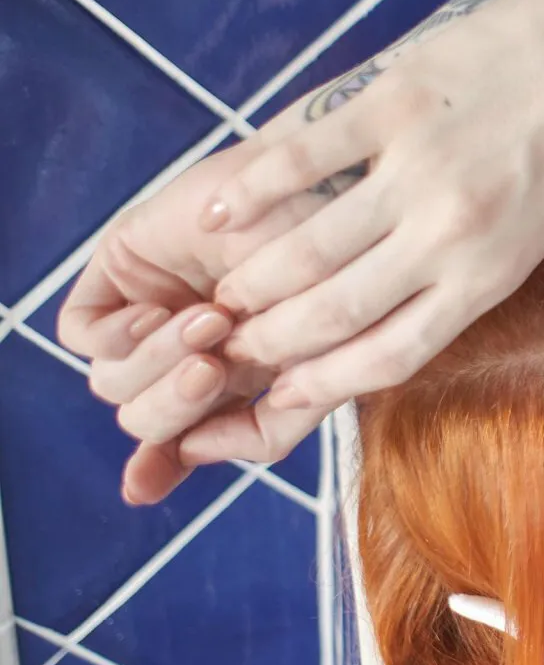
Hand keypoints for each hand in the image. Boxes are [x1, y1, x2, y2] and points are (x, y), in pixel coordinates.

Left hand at [57, 143, 322, 502]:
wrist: (320, 181)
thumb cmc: (338, 261)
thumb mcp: (321, 354)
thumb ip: (276, 421)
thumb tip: (194, 460)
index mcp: (243, 377)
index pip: (191, 442)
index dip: (167, 467)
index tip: (151, 483)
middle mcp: (194, 352)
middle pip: (151, 420)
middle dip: (178, 403)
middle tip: (216, 363)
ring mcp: (153, 315)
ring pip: (116, 387)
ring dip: (162, 362)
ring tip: (209, 316)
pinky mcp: (118, 277)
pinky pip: (84, 337)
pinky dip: (118, 338)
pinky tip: (158, 310)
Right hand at [196, 0, 543, 414]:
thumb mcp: (542, 226)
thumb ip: (470, 265)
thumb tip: (396, 303)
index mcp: (493, 273)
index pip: (391, 354)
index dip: (324, 382)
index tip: (277, 390)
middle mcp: (454, 235)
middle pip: (335, 312)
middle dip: (269, 337)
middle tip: (228, 338)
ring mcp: (422, 167)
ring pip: (307, 247)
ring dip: (251, 277)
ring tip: (220, 288)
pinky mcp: (396, 99)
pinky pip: (301, 156)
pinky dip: (247, 189)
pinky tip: (211, 212)